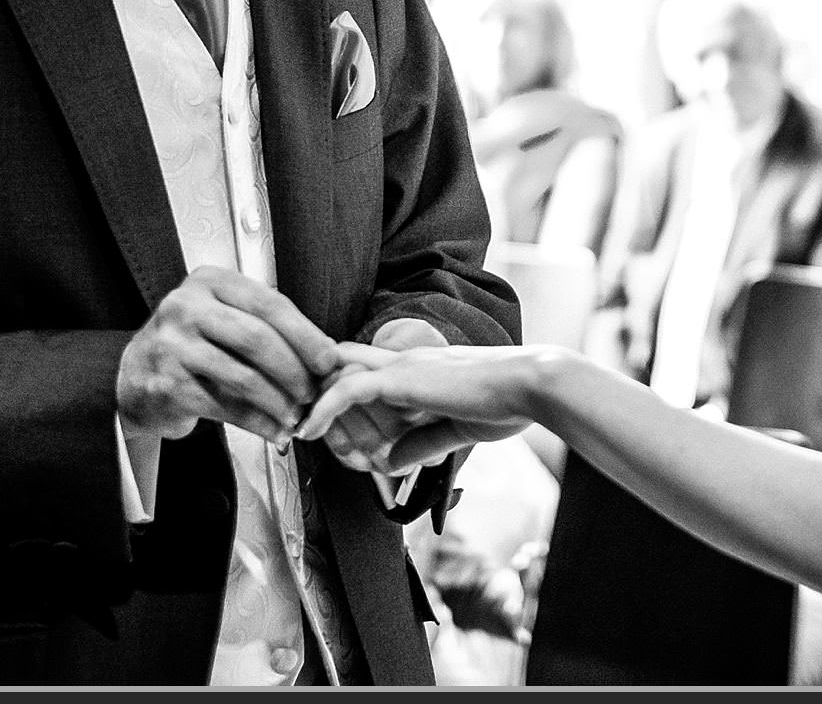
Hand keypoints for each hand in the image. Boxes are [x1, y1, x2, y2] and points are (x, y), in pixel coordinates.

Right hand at [118, 266, 340, 444]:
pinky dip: (257, 422)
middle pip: (258, 338)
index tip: (328, 359)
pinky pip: (225, 406)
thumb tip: (323, 353)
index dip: (305, 334)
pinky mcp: (167, 385)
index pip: (269, 303)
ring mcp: (173, 346)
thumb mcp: (222, 318)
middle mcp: (186, 307)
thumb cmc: (188, 346)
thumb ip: (265, 326)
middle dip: (295, 370)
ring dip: (279, 401)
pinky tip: (272, 429)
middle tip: (314, 391)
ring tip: (296, 414)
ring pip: (244, 376)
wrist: (133, 377)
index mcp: (209, 282)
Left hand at [298, 345, 551, 473]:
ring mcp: (401, 365)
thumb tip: (393, 462)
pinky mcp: (401, 378)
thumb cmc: (508, 404)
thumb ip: (422, 443)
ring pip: (337, 372)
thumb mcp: (457, 431)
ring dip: (311, 399)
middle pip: (341, 360)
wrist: (532, 385)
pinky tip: (306, 430)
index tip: (323, 422)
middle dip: (315, 387)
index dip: (341, 389)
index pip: (366, 368)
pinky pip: (347, 390)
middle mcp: (405, 359)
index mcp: (420, 367)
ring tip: (289, 426)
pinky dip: (323, 409)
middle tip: (293, 418)